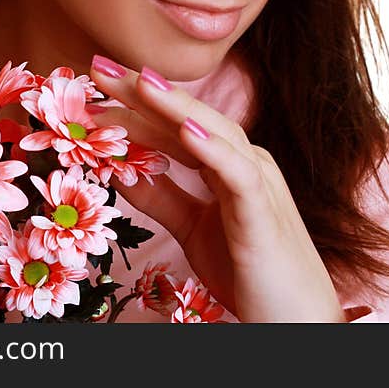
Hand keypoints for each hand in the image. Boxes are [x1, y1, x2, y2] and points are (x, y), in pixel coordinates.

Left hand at [88, 55, 346, 322]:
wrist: (295, 321)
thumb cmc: (249, 271)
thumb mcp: (192, 228)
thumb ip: (161, 197)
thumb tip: (120, 168)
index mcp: (227, 164)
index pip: (174, 125)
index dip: (135, 104)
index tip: (93, 87)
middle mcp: (244, 162)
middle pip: (189, 118)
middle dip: (144, 92)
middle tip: (100, 66)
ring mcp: (258, 183)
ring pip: (214, 133)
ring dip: (175, 106)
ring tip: (139, 82)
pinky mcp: (264, 213)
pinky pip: (238, 174)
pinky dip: (212, 148)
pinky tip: (185, 128)